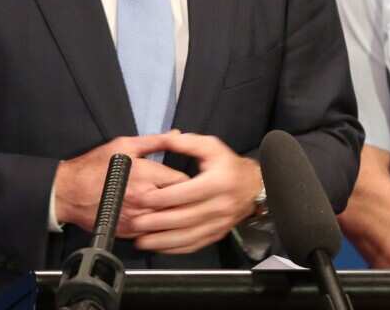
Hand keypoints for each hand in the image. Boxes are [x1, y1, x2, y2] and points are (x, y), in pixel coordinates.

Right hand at [53, 134, 189, 235]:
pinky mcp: (129, 232)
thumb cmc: (94, 167)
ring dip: (172, 214)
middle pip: (179, 204)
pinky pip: (153, 232)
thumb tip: (176, 135)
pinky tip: (155, 218)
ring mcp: (136, 219)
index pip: (182, 182)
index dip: (186, 180)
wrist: (68, 193)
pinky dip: (157, 226)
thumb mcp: (123, 145)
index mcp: (145, 175)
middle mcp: (143, 200)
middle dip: (183, 198)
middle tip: (181, 194)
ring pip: (168, 221)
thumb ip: (154, 141)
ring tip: (170, 206)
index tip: (182, 179)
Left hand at [128, 132, 261, 253]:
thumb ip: (187, 143)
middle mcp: (220, 205)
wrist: (254, 186)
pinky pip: (195, 245)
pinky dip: (175, 249)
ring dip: (163, 241)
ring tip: (141, 241)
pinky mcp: (217, 234)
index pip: (186, 193)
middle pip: (185, 218)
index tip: (142, 198)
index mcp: (217, 182)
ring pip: (188, 236)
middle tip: (135, 222)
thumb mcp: (211, 146)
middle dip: (157, 222)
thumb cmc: (228, 165)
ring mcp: (219, 223)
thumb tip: (165, 138)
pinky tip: (159, 247)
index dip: (162, 197)